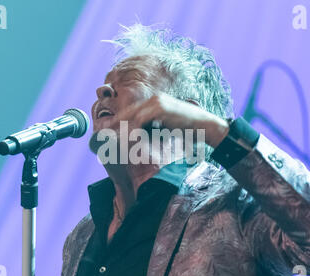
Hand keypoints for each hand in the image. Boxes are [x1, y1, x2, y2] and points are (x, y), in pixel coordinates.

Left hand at [106, 92, 229, 147]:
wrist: (206, 126)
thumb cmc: (188, 131)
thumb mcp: (167, 128)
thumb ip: (153, 128)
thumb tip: (137, 137)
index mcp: (155, 102)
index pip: (132, 112)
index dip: (119, 122)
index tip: (108, 131)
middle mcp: (154, 99)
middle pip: (128, 113)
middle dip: (115, 125)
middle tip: (103, 136)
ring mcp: (157, 102)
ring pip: (132, 117)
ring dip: (122, 130)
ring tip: (112, 141)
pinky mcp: (160, 108)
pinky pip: (140, 120)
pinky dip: (132, 130)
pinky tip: (126, 139)